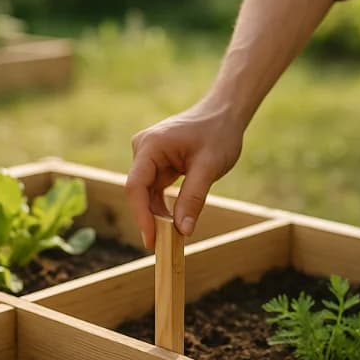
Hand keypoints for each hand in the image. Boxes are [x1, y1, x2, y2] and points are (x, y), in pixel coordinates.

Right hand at [126, 101, 243, 248]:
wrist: (224, 113)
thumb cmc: (218, 134)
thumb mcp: (209, 167)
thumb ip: (193, 198)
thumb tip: (182, 231)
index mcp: (150, 146)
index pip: (136, 186)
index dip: (141, 215)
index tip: (152, 239)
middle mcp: (143, 149)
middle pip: (138, 192)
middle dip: (150, 219)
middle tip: (163, 246)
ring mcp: (148, 156)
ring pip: (146, 193)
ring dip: (157, 215)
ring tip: (172, 238)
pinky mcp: (157, 162)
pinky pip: (155, 190)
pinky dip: (163, 206)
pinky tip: (173, 222)